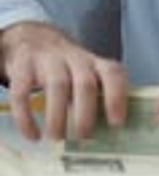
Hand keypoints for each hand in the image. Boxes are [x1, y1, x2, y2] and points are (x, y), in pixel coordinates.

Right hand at [0, 21, 127, 140]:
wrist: (32, 38)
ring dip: (58, 116)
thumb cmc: (64, 67)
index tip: (117, 123)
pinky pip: (23, 93)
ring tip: (57, 137)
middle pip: (85, 82)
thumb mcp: (84, 74)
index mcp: (93, 62)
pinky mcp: (23, 66)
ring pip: (57, 85)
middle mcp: (74, 58)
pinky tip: (33, 135)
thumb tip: (108, 133)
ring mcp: (48, 60)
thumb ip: (96, 96)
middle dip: (86, 113)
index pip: (112, 73)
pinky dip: (27, 118)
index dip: (117, 97)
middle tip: (83, 137)